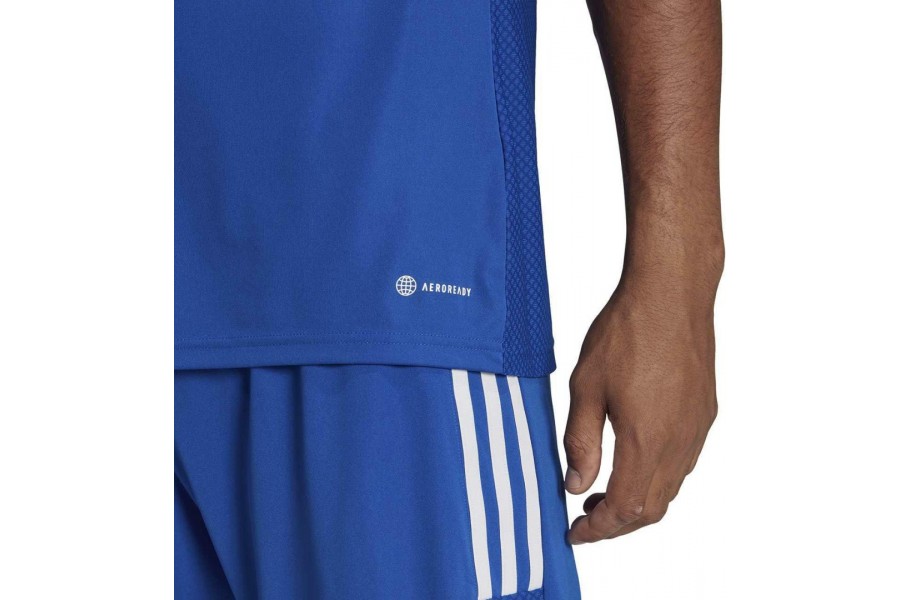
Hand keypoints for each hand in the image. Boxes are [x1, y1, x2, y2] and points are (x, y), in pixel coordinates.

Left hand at [564, 272, 718, 543]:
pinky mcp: (705, 413)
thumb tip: (576, 485)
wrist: (671, 293)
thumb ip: (580, 441)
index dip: (597, 530)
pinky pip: (683, 463)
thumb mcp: (585, 387)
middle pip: (651, 509)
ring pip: (670, 489)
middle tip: (585, 519)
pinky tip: (633, 459)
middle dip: (617, 524)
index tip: (575, 532)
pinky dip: (657, 478)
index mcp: (646, 440)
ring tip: (603, 492)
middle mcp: (679, 443)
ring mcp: (697, 429)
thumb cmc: (626, 332)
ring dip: (638, 502)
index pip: (623, 509)